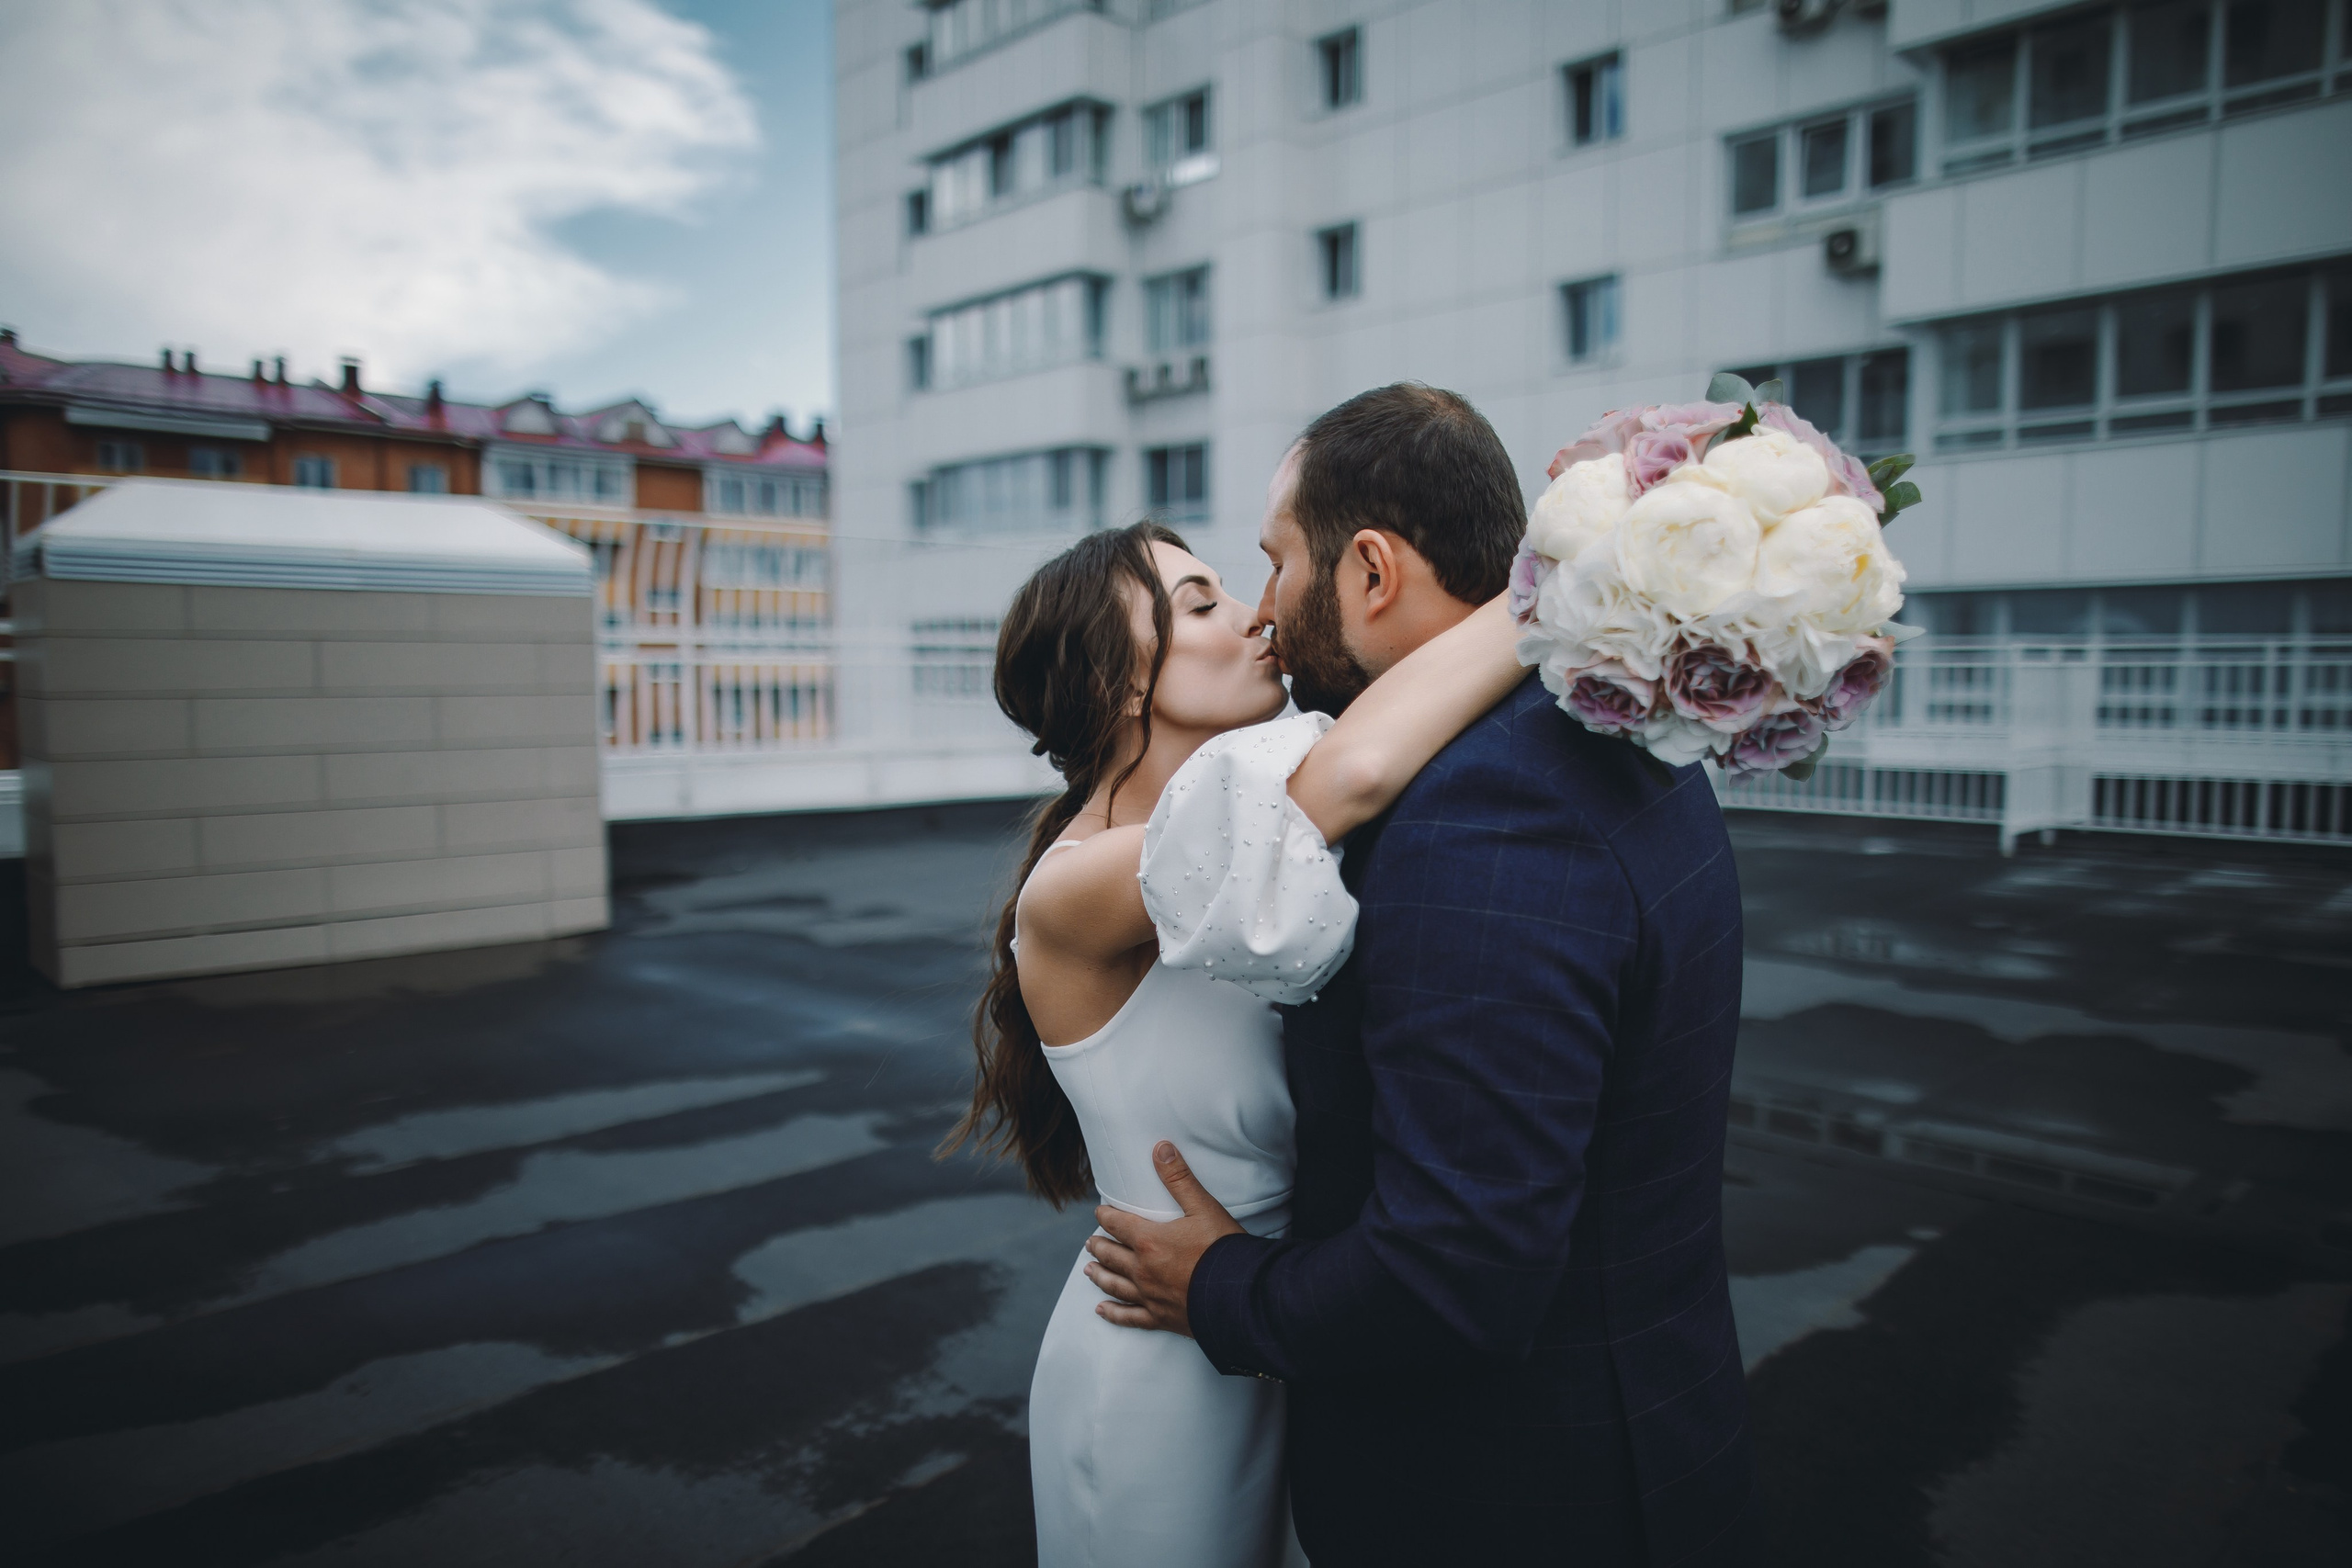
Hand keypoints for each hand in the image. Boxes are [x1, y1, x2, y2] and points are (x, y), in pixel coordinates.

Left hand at [1083, 1142, 1242, 1336]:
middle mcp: (1142, 1269)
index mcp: (1149, 1241)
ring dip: (1100, 1275)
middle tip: (1090, 1242)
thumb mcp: (1203, 1207)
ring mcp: (1149, 1296)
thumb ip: (1179, 1178)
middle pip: (1111, 1255)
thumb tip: (1160, 1148)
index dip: (1105, 1217)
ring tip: (1089, 1270)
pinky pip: (1128, 1316)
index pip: (1117, 1224)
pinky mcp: (1160, 1317)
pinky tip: (1102, 1310)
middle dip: (1099, 1246)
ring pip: (1114, 1284)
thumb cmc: (1223, 1248)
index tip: (1099, 1213)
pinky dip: (1113, 1313)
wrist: (1239, 1294)